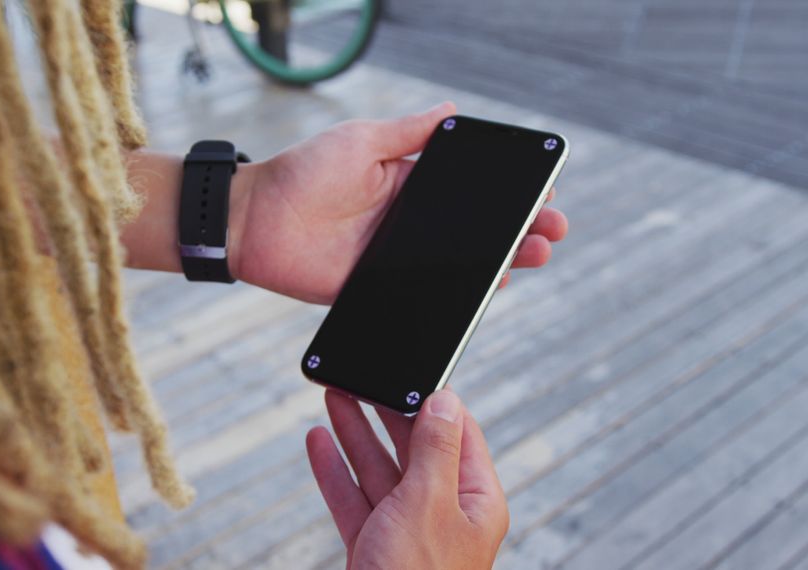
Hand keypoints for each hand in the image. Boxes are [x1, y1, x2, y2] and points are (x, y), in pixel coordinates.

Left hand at [229, 102, 568, 303]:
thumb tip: (454, 110)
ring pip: (462, 265)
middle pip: (478, 230)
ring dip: (503, 261)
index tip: (544, 192)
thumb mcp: (361, 141)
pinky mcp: (383, 287)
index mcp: (411, 184)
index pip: (473, 191)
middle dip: (521, 229)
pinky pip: (428, 294)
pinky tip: (489, 289)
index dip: (510, 193)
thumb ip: (407, 132)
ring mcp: (400, 257)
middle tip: (553, 229)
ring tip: (534, 255)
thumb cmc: (303, 172)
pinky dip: (461, 295)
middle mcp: (413, 223)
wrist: (255, 220)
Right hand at [306, 390, 508, 568]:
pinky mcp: (375, 548)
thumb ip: (435, 448)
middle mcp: (444, 513)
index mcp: (474, 500)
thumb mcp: (429, 501)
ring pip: (380, 471)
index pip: (460, 434)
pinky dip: (335, 472)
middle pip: (414, 449)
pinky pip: (354, 500)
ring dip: (355, 434)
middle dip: (385, 413)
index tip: (411, 373)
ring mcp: (407, 532)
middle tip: (362, 377)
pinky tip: (318, 443)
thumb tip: (446, 400)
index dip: (435, 402)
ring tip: (334, 397)